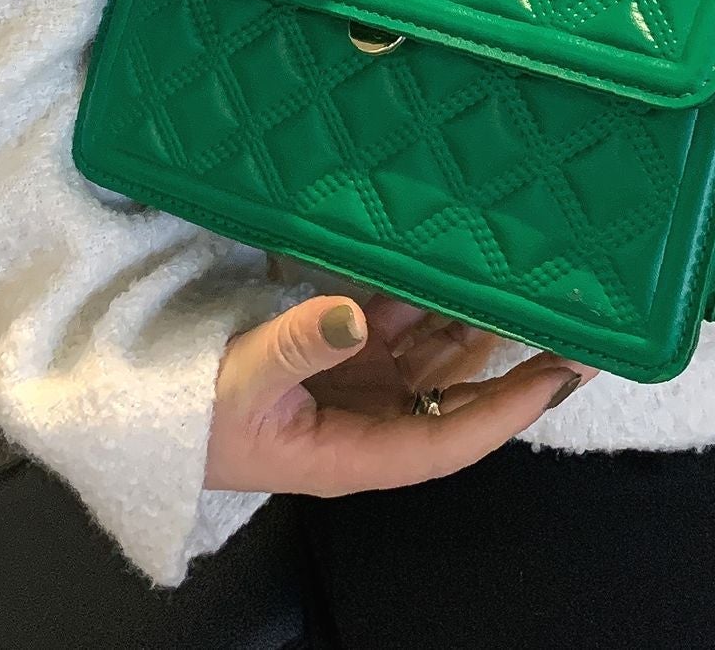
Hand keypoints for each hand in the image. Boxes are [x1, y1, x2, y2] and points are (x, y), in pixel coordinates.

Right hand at [204, 294, 595, 495]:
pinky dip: (430, 294)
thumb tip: (356, 313)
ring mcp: (357, 382)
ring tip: (536, 284)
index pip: (450, 441)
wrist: (138, 404)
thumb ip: (298, 342)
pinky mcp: (340, 348)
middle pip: (459, 395)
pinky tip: (463, 262)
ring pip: (437, 354)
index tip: (559, 375)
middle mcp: (369, 420)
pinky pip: (398, 320)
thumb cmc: (189, 410)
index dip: (507, 410)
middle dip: (515, 364)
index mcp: (353, 452)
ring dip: (481, 323)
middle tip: (576, 324)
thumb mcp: (241, 381)